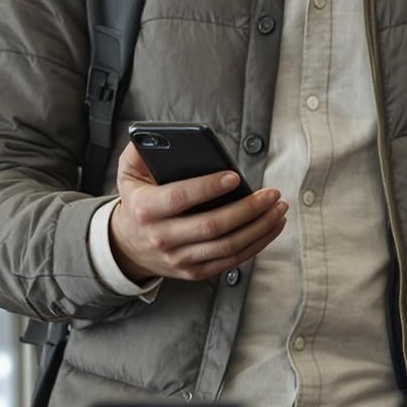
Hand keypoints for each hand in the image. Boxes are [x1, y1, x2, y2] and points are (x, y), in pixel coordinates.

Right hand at [108, 142, 287, 283]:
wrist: (128, 246)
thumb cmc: (137, 202)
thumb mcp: (128, 172)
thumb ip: (140, 149)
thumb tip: (163, 134)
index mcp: (145, 209)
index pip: (179, 198)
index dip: (208, 187)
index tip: (235, 177)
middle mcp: (162, 237)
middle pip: (211, 226)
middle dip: (247, 209)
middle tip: (271, 194)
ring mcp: (179, 258)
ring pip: (227, 246)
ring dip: (258, 228)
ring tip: (278, 208)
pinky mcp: (194, 271)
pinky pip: (230, 261)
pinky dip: (256, 245)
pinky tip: (270, 226)